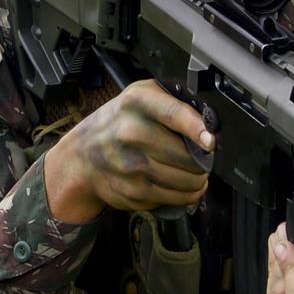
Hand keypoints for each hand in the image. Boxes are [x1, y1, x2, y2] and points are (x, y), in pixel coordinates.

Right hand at [44, 79, 213, 222]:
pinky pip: (175, 197)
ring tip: (193, 172)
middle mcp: (131, 133)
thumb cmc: (118, 122)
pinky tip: (180, 184)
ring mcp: (131, 165)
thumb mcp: (139, 95)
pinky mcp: (133, 191)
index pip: (173, 114)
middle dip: (203, 160)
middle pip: (188, 156)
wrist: (82, 156)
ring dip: (198, 179)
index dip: (197, 128)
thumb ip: (172, 99)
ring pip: (187, 180)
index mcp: (136, 102)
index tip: (210, 141)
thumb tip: (209, 119)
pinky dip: (186, 194)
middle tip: (201, 156)